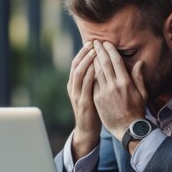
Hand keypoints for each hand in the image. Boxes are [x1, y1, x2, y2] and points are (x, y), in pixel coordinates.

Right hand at [67, 41, 99, 159]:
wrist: (87, 130)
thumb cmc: (92, 109)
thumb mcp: (90, 92)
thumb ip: (92, 78)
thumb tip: (98, 63)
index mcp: (74, 84)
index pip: (77, 63)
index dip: (83, 52)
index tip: (92, 42)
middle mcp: (73, 87)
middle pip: (76, 65)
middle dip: (84, 53)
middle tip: (93, 42)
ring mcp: (76, 95)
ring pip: (79, 73)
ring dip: (87, 61)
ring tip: (94, 51)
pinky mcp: (83, 103)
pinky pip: (85, 86)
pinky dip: (90, 75)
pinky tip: (96, 67)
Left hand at [92, 40, 147, 140]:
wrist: (127, 128)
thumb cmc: (137, 110)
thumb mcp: (142, 93)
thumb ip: (138, 77)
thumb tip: (139, 62)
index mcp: (126, 83)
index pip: (116, 62)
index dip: (110, 50)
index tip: (106, 43)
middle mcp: (114, 86)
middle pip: (104, 64)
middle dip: (99, 51)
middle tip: (95, 41)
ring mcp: (104, 93)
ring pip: (96, 72)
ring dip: (92, 60)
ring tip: (90, 50)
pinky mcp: (97, 99)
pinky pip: (92, 83)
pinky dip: (89, 73)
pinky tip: (87, 66)